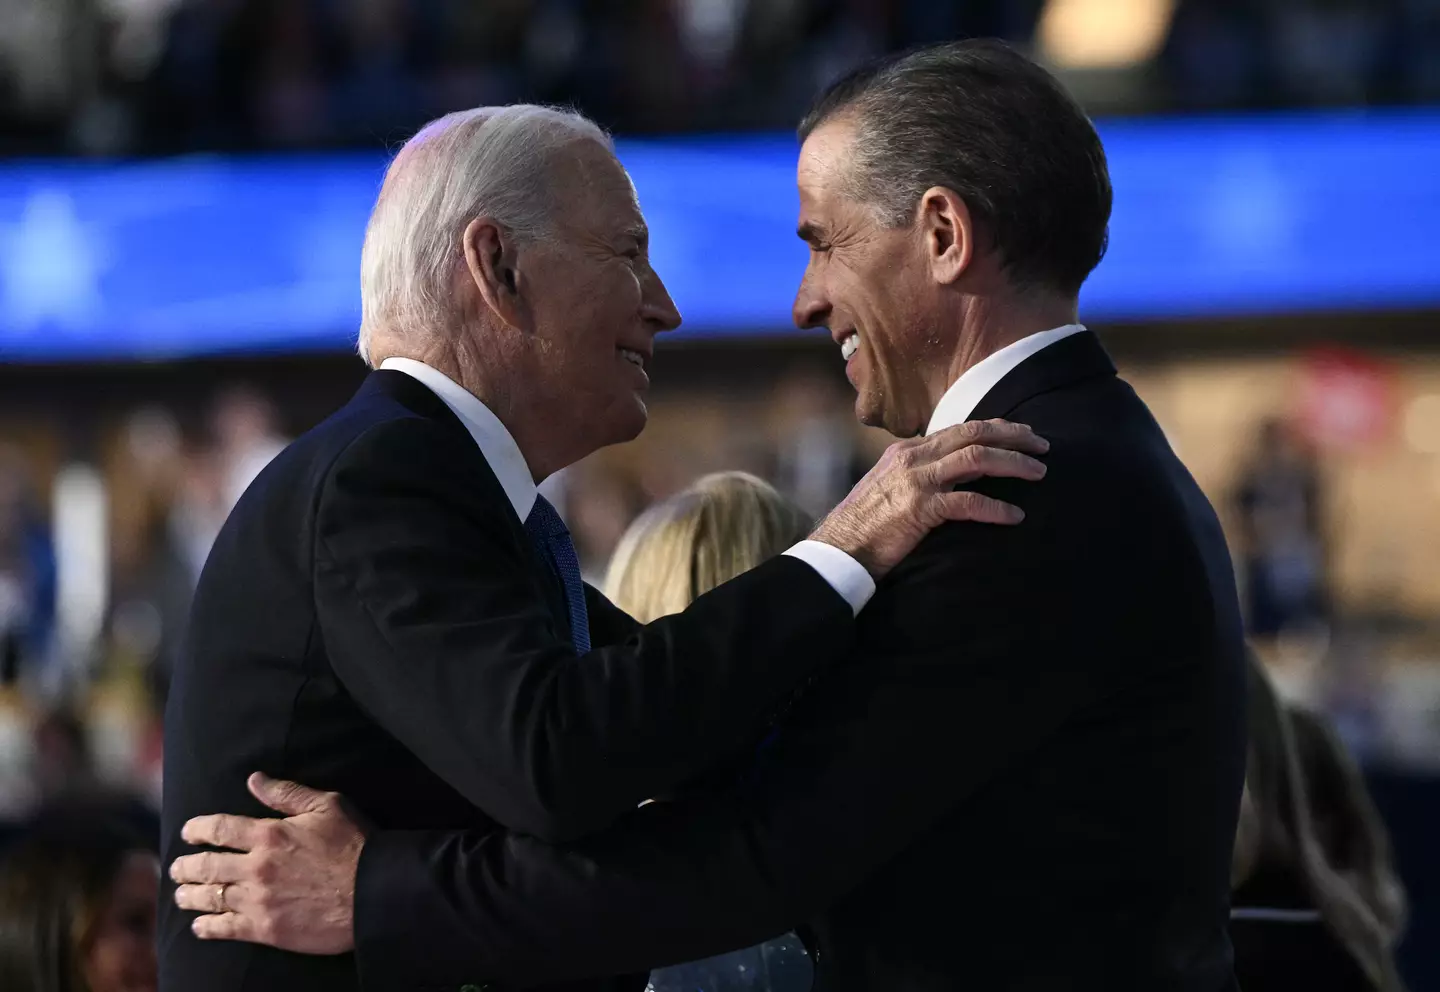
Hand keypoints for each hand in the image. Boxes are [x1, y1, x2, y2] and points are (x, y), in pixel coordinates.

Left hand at [170, 772, 364, 954]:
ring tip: (182, 895)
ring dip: (190, 896)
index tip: (188, 832)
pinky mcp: (266, 929)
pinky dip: (206, 927)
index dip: (198, 829)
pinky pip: (225, 929)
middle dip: (186, 866)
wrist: (375, 892)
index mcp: (269, 834)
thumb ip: (287, 794)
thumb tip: (254, 779)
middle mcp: (257, 867)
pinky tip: (199, 926)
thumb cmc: (355, 845)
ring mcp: (258, 900)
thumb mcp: (327, 806)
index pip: (219, 828)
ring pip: (210, 898)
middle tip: (177, 868)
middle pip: (206, 866)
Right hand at [811, 419, 1048, 577]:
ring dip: (1013, 463)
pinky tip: (1015, 516)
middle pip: (974, 434)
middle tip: (1043, 445)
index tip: (1022, 433)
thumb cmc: (866, 526)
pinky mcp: (919, 509)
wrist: (838, 550)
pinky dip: (996, 508)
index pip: (960, 429)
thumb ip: (920, 476)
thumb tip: (955, 479)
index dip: (996, 428)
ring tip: (1039, 473)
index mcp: (907, 451)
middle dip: (1014, 436)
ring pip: (976, 459)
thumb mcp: (891, 488)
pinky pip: (968, 503)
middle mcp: (912, 458)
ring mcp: (915, 481)